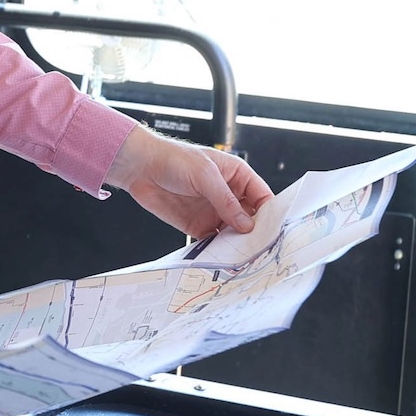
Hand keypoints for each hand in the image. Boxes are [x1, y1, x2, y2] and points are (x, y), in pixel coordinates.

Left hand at [105, 128, 273, 241]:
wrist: (141, 168)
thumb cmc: (173, 158)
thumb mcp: (204, 175)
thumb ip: (225, 200)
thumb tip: (245, 223)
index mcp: (237, 176)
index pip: (262, 197)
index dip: (270, 213)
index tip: (274, 230)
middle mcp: (228, 195)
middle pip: (250, 219)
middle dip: (256, 233)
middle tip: (260, 248)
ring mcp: (214, 211)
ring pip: (234, 233)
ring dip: (238, 244)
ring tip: (243, 256)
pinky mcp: (198, 225)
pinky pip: (214, 241)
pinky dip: (219, 250)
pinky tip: (222, 257)